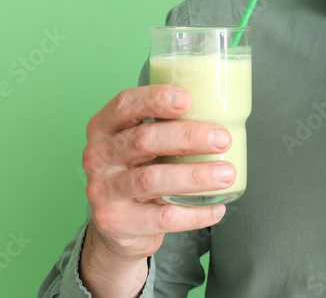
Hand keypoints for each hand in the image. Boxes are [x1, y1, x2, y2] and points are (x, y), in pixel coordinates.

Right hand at [80, 85, 233, 286]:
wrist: (116, 226)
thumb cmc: (138, 171)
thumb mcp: (142, 144)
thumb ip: (167, 126)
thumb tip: (221, 110)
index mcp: (104, 128)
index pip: (124, 105)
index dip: (154, 99)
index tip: (187, 99)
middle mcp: (98, 157)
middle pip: (143, 140)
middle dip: (187, 137)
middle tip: (222, 139)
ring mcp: (104, 192)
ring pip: (152, 179)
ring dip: (195, 176)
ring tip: (227, 174)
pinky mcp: (117, 223)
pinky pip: (162, 217)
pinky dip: (194, 213)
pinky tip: (217, 207)